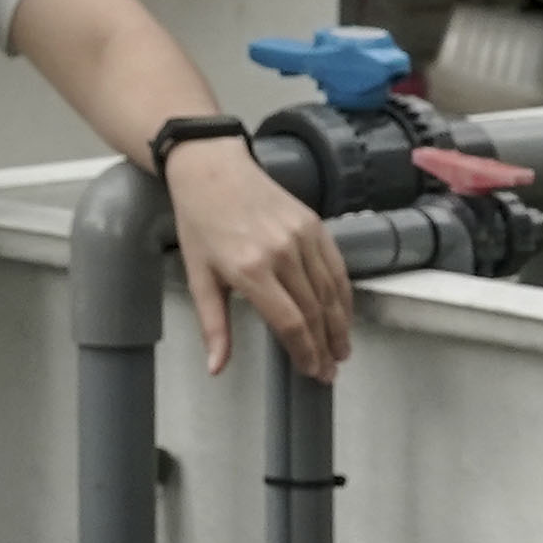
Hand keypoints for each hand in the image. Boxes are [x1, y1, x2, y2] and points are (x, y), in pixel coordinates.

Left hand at [163, 133, 350, 379]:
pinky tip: (344, 315)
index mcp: (250, 270)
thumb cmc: (200, 225)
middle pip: (314, 311)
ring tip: (342, 351)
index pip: (289, 322)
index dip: (304, 352)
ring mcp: (301, 236)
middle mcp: (281, 253)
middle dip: (324, 346)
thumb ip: (213, 325)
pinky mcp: (314, 224)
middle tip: (329, 371)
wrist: (213, 170)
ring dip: (339, 326)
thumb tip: (216, 368)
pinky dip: (344, 295)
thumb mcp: (198, 278)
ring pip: (330, 291)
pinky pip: (336, 267)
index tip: (311, 372)